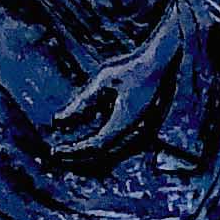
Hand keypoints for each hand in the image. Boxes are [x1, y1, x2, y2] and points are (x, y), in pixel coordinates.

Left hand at [47, 26, 181, 164]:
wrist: (162, 62)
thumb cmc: (133, 68)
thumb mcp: (102, 81)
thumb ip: (80, 104)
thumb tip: (57, 121)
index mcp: (127, 121)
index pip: (96, 145)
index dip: (75, 150)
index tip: (56, 150)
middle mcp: (138, 134)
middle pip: (103, 157)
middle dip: (78, 157)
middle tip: (57, 154)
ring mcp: (144, 136)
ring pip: (111, 156)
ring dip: (88, 156)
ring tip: (68, 151)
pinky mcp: (144, 134)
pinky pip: (119, 149)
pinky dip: (100, 149)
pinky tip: (86, 143)